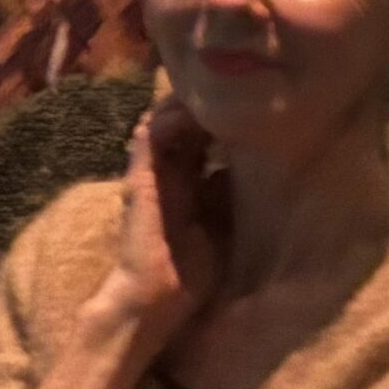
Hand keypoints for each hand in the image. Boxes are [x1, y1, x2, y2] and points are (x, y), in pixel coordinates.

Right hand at [99, 97, 228, 348]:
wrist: (158, 296)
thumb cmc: (193, 268)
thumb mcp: (222, 222)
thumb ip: (226, 193)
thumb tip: (248, 167)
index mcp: (183, 184)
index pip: (197, 140)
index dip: (216, 121)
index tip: (242, 108)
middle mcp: (164, 174)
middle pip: (180, 126)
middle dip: (201, 108)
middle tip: (229, 92)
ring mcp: (149, 174)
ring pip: (161, 124)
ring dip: (183, 107)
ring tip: (210, 95)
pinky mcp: (140, 180)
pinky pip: (148, 139)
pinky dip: (166, 121)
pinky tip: (190, 112)